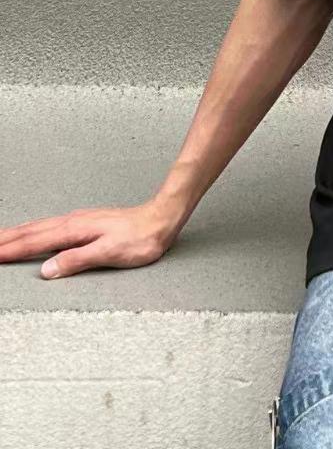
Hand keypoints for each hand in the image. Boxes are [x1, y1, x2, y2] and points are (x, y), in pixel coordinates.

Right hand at [0, 198, 183, 278]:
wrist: (161, 219)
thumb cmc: (140, 239)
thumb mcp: (109, 253)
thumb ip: (77, 261)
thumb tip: (47, 270)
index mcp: (75, 230)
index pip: (34, 242)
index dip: (10, 250)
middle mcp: (73, 222)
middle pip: (31, 232)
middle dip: (5, 240)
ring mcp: (78, 221)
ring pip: (38, 227)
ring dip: (16, 233)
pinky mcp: (84, 223)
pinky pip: (49, 226)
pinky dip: (32, 230)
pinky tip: (32, 232)